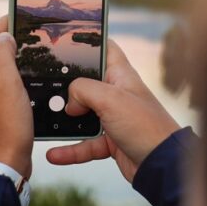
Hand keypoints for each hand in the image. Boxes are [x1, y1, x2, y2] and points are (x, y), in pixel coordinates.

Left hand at [0, 16, 33, 178]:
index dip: (6, 22)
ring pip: (1, 67)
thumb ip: (2, 56)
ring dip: (17, 57)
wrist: (1, 165)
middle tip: (35, 30)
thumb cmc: (5, 127)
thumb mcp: (6, 86)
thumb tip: (3, 37)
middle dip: (12, 38)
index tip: (23, 13)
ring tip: (37, 50)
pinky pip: (7, 84)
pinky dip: (19, 75)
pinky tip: (34, 79)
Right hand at [46, 39, 179, 182]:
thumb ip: (84, 90)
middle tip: (44, 87)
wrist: (161, 164)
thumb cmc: (145, 126)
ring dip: (65, 123)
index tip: (68, 41)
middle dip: (67, 88)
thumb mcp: (110, 99)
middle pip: (86, 85)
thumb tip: (70, 102)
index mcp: (121, 76)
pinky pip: (85, 144)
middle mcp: (116, 95)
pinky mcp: (111, 141)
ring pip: (82, 117)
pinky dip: (70, 150)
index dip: (90, 43)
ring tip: (45, 123)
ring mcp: (114, 118)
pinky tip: (54, 155)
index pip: (105, 50)